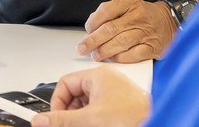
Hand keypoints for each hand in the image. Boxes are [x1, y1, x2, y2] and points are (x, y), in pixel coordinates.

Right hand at [29, 66, 148, 126]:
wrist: (158, 124)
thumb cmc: (133, 117)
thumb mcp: (89, 119)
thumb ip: (62, 120)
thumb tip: (40, 120)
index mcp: (98, 75)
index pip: (65, 83)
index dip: (57, 102)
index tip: (56, 119)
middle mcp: (107, 81)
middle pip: (75, 94)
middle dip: (70, 113)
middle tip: (69, 126)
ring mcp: (115, 94)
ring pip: (87, 104)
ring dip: (81, 118)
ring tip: (85, 126)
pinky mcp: (121, 106)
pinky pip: (99, 110)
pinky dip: (93, 120)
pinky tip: (95, 126)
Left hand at [76, 0, 177, 62]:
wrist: (169, 21)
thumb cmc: (143, 15)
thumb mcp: (126, 6)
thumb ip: (108, 14)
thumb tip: (91, 28)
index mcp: (129, 2)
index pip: (106, 10)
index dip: (93, 22)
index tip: (87, 31)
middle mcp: (138, 16)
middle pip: (110, 29)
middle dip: (93, 40)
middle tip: (83, 47)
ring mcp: (146, 32)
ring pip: (120, 42)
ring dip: (104, 51)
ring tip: (95, 55)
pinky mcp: (153, 47)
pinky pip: (134, 54)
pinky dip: (121, 58)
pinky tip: (113, 59)